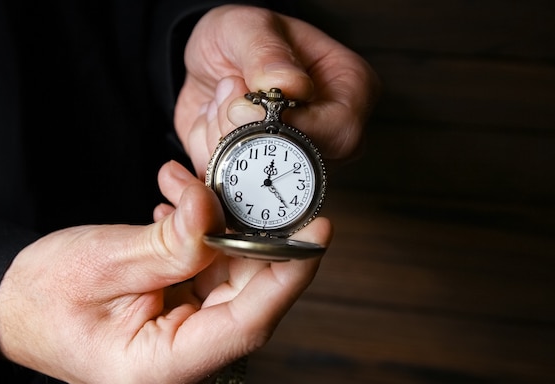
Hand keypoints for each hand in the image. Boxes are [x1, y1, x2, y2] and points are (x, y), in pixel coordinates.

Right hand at [0, 160, 331, 383]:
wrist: (12, 309)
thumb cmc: (43, 295)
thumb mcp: (105, 262)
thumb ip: (171, 240)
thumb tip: (214, 205)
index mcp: (158, 371)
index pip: (247, 324)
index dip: (288, 274)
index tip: (317, 230)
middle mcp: (179, 370)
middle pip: (246, 302)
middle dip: (255, 239)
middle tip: (264, 188)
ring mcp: (182, 350)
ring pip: (232, 286)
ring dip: (223, 233)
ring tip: (195, 190)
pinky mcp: (181, 326)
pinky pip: (211, 282)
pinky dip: (206, 244)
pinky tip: (185, 213)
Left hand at [174, 5, 378, 176]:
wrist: (207, 62)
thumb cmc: (241, 39)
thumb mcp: (249, 27)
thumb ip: (267, 53)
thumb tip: (287, 85)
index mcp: (348, 92)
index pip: (342, 133)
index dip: (291, 127)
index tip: (246, 104)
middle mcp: (329, 135)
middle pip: (300, 165)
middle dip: (246, 132)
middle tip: (228, 90)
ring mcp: (296, 162)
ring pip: (259, 180)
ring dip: (221, 135)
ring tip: (223, 95)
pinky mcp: (257, 179)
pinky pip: (227, 185)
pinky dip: (206, 149)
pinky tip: (212, 118)